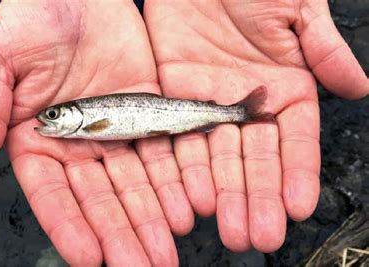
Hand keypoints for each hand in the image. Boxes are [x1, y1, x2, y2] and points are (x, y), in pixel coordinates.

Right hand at [0, 1, 189, 264]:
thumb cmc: (32, 16)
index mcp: (36, 141)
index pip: (52, 194)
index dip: (69, 226)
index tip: (90, 258)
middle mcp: (77, 146)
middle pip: (99, 199)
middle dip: (120, 234)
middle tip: (140, 266)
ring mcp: (114, 134)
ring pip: (134, 185)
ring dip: (150, 220)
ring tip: (165, 252)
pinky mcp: (145, 116)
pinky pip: (161, 153)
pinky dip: (173, 182)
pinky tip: (185, 209)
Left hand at [144, 0, 367, 251]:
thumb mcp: (298, 9)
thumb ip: (324, 49)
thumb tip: (358, 87)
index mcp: (286, 91)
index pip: (294, 142)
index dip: (296, 175)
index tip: (298, 207)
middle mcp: (249, 107)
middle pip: (254, 161)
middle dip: (257, 198)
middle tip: (259, 235)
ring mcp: (210, 107)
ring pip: (218, 159)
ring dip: (223, 195)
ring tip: (228, 228)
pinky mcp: (174, 101)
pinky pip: (180, 140)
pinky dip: (186, 169)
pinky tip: (192, 198)